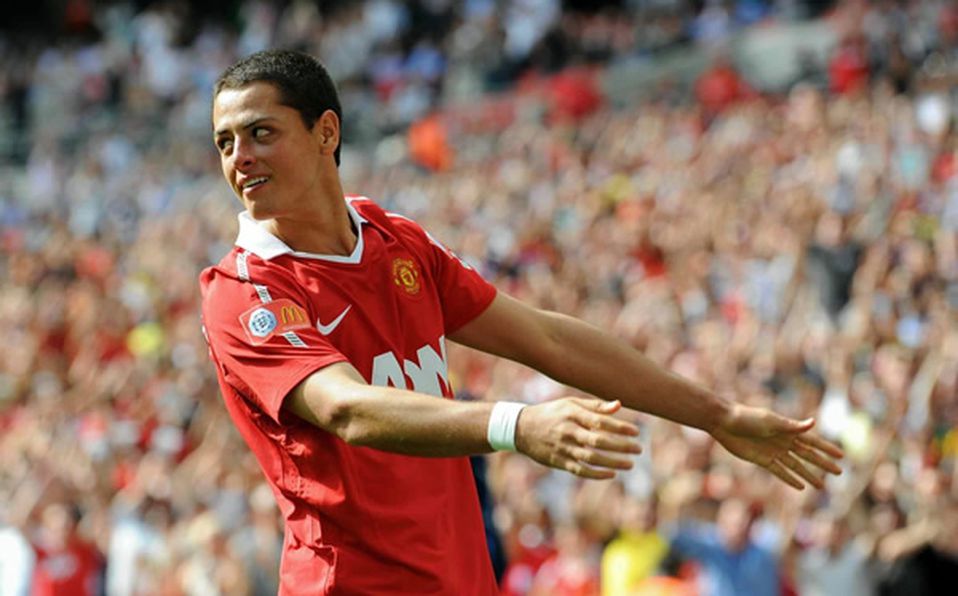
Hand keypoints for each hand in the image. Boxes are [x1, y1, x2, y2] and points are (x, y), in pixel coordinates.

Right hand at [514, 398, 641, 478]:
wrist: (521, 428)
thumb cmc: (552, 413)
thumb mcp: (570, 403)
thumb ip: (595, 406)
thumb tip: (619, 405)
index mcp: (571, 414)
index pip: (600, 421)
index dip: (619, 427)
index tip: (636, 432)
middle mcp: (567, 431)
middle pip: (598, 441)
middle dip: (621, 446)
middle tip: (639, 449)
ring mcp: (562, 448)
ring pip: (591, 458)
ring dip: (613, 462)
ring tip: (630, 464)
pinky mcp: (558, 461)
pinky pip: (580, 470)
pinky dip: (597, 474)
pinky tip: (612, 474)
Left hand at [710, 404, 843, 489]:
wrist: (725, 422)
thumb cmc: (747, 417)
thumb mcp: (770, 421)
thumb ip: (791, 426)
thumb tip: (813, 423)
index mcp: (788, 430)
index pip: (812, 441)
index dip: (826, 448)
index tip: (841, 455)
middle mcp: (783, 442)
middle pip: (807, 456)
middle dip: (823, 464)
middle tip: (839, 472)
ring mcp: (773, 452)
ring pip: (796, 466)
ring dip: (809, 475)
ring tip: (821, 486)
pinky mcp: (762, 460)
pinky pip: (780, 472)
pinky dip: (790, 479)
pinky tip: (800, 486)